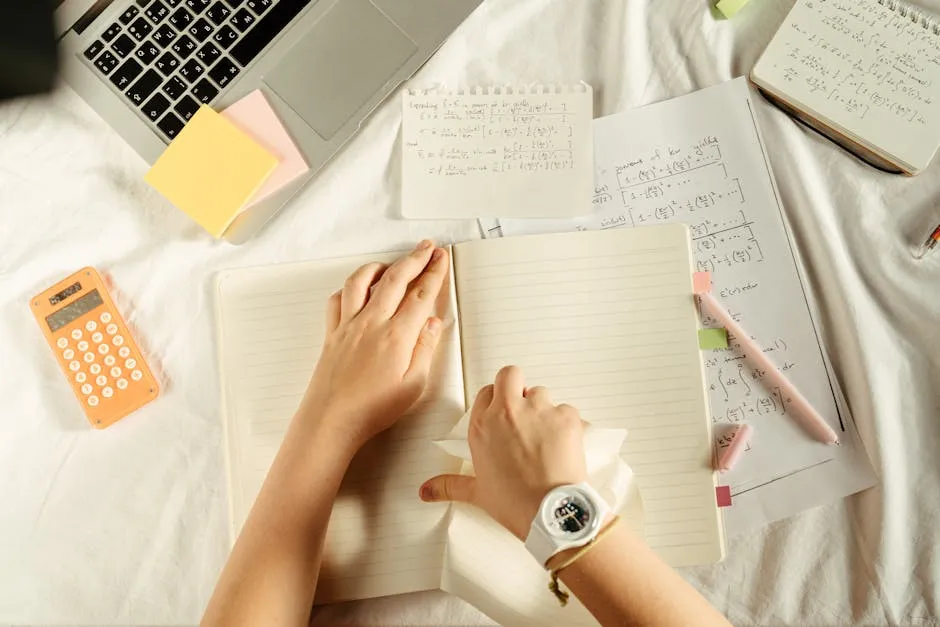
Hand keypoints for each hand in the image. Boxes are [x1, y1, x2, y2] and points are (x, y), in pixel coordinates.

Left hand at [298, 240, 449, 450]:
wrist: (331, 420)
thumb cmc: (372, 409)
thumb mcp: (413, 385)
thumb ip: (425, 349)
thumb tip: (432, 323)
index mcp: (396, 336)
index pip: (421, 295)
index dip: (433, 273)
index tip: (440, 259)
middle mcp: (371, 323)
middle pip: (396, 279)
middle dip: (415, 259)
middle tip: (427, 248)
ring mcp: (349, 325)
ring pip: (363, 281)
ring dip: (381, 266)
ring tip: (393, 262)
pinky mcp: (332, 333)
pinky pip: (338, 299)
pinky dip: (349, 287)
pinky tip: (357, 288)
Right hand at [419, 366, 587, 539]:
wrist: (551, 512)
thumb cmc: (514, 503)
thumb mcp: (478, 493)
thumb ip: (449, 486)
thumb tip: (426, 490)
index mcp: (482, 426)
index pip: (485, 392)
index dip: (495, 401)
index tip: (501, 416)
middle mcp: (507, 412)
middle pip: (510, 375)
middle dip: (517, 386)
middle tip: (523, 411)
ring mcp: (538, 410)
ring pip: (541, 392)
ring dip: (543, 409)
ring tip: (545, 437)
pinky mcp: (565, 416)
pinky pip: (567, 409)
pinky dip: (567, 423)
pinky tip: (563, 445)